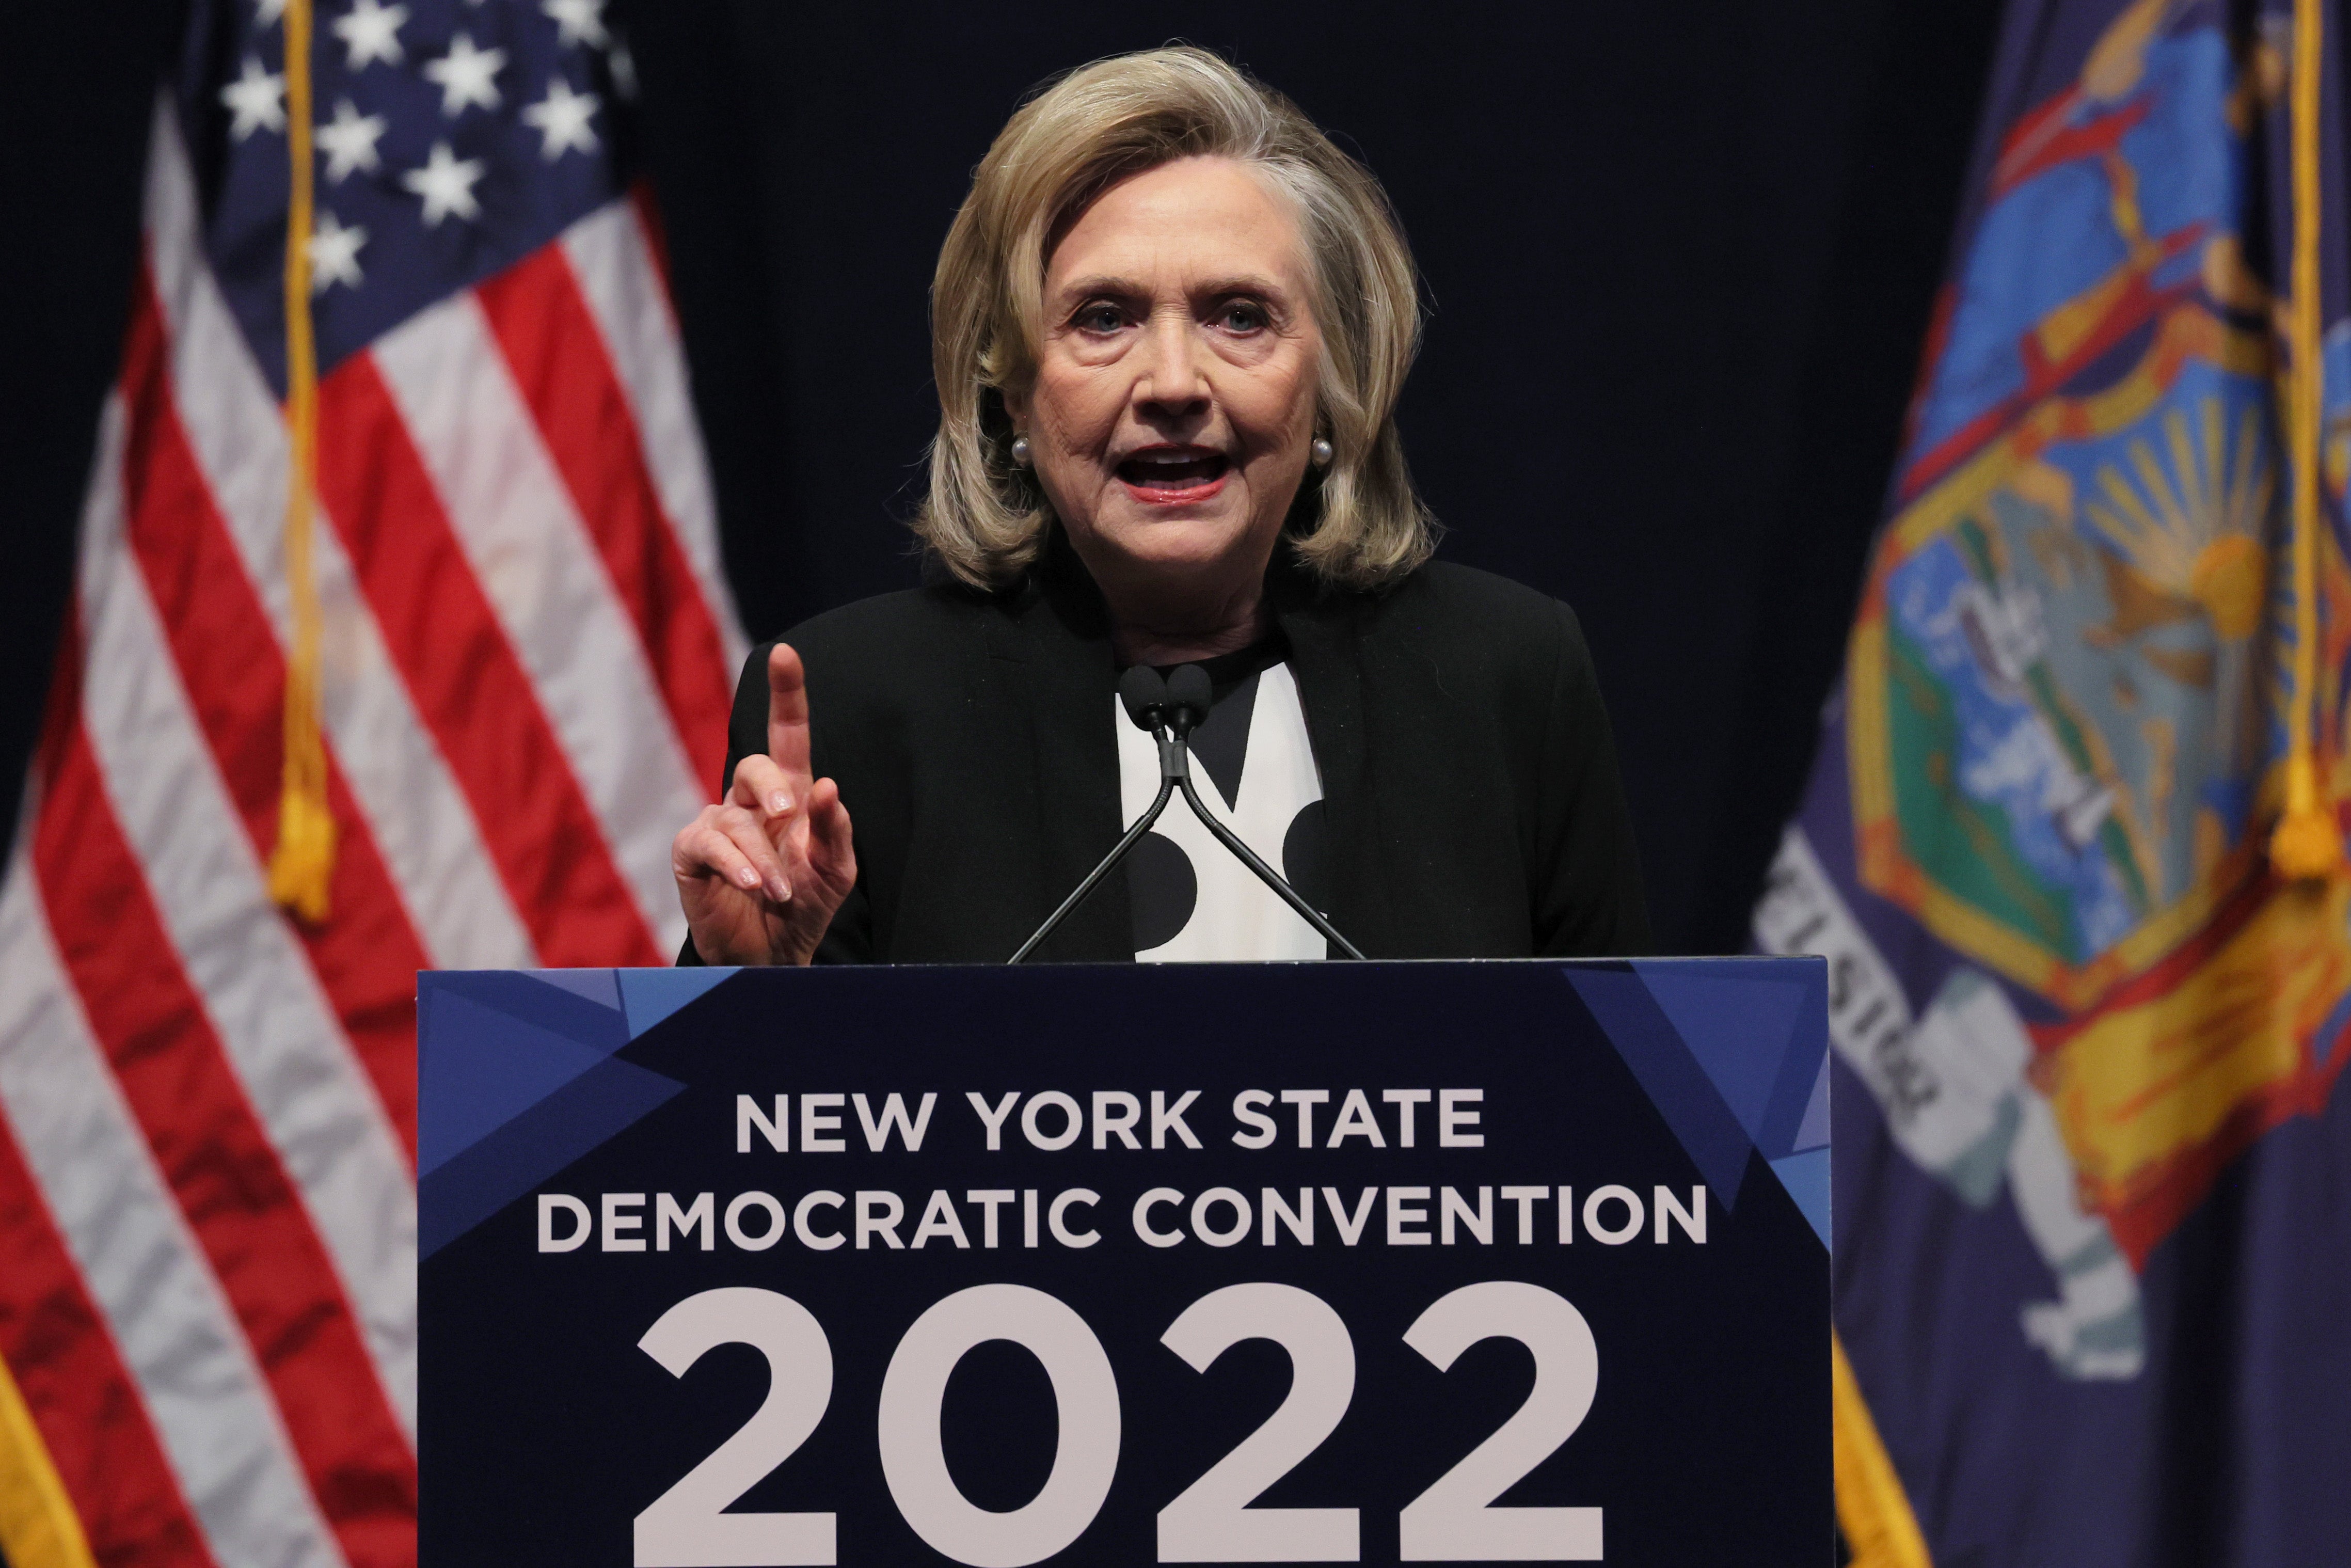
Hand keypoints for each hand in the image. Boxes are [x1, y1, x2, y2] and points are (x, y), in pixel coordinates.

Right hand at [672, 644, 856, 964]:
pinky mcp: (692, 851)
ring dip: (765, 859)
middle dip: (773, 787)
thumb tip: (828, 787)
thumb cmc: (804, 904)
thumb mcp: (835, 870)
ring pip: (735, 817)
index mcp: (791, 795)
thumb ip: (835, 829)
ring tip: (779, 891)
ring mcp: (717, 823)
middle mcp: (750, 801)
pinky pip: (710, 843)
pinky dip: (736, 865)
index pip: (788, 735)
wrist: (770, 954)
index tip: (785, 654)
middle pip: (755, 765)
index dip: (787, 694)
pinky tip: (754, 886)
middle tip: (788, 815)